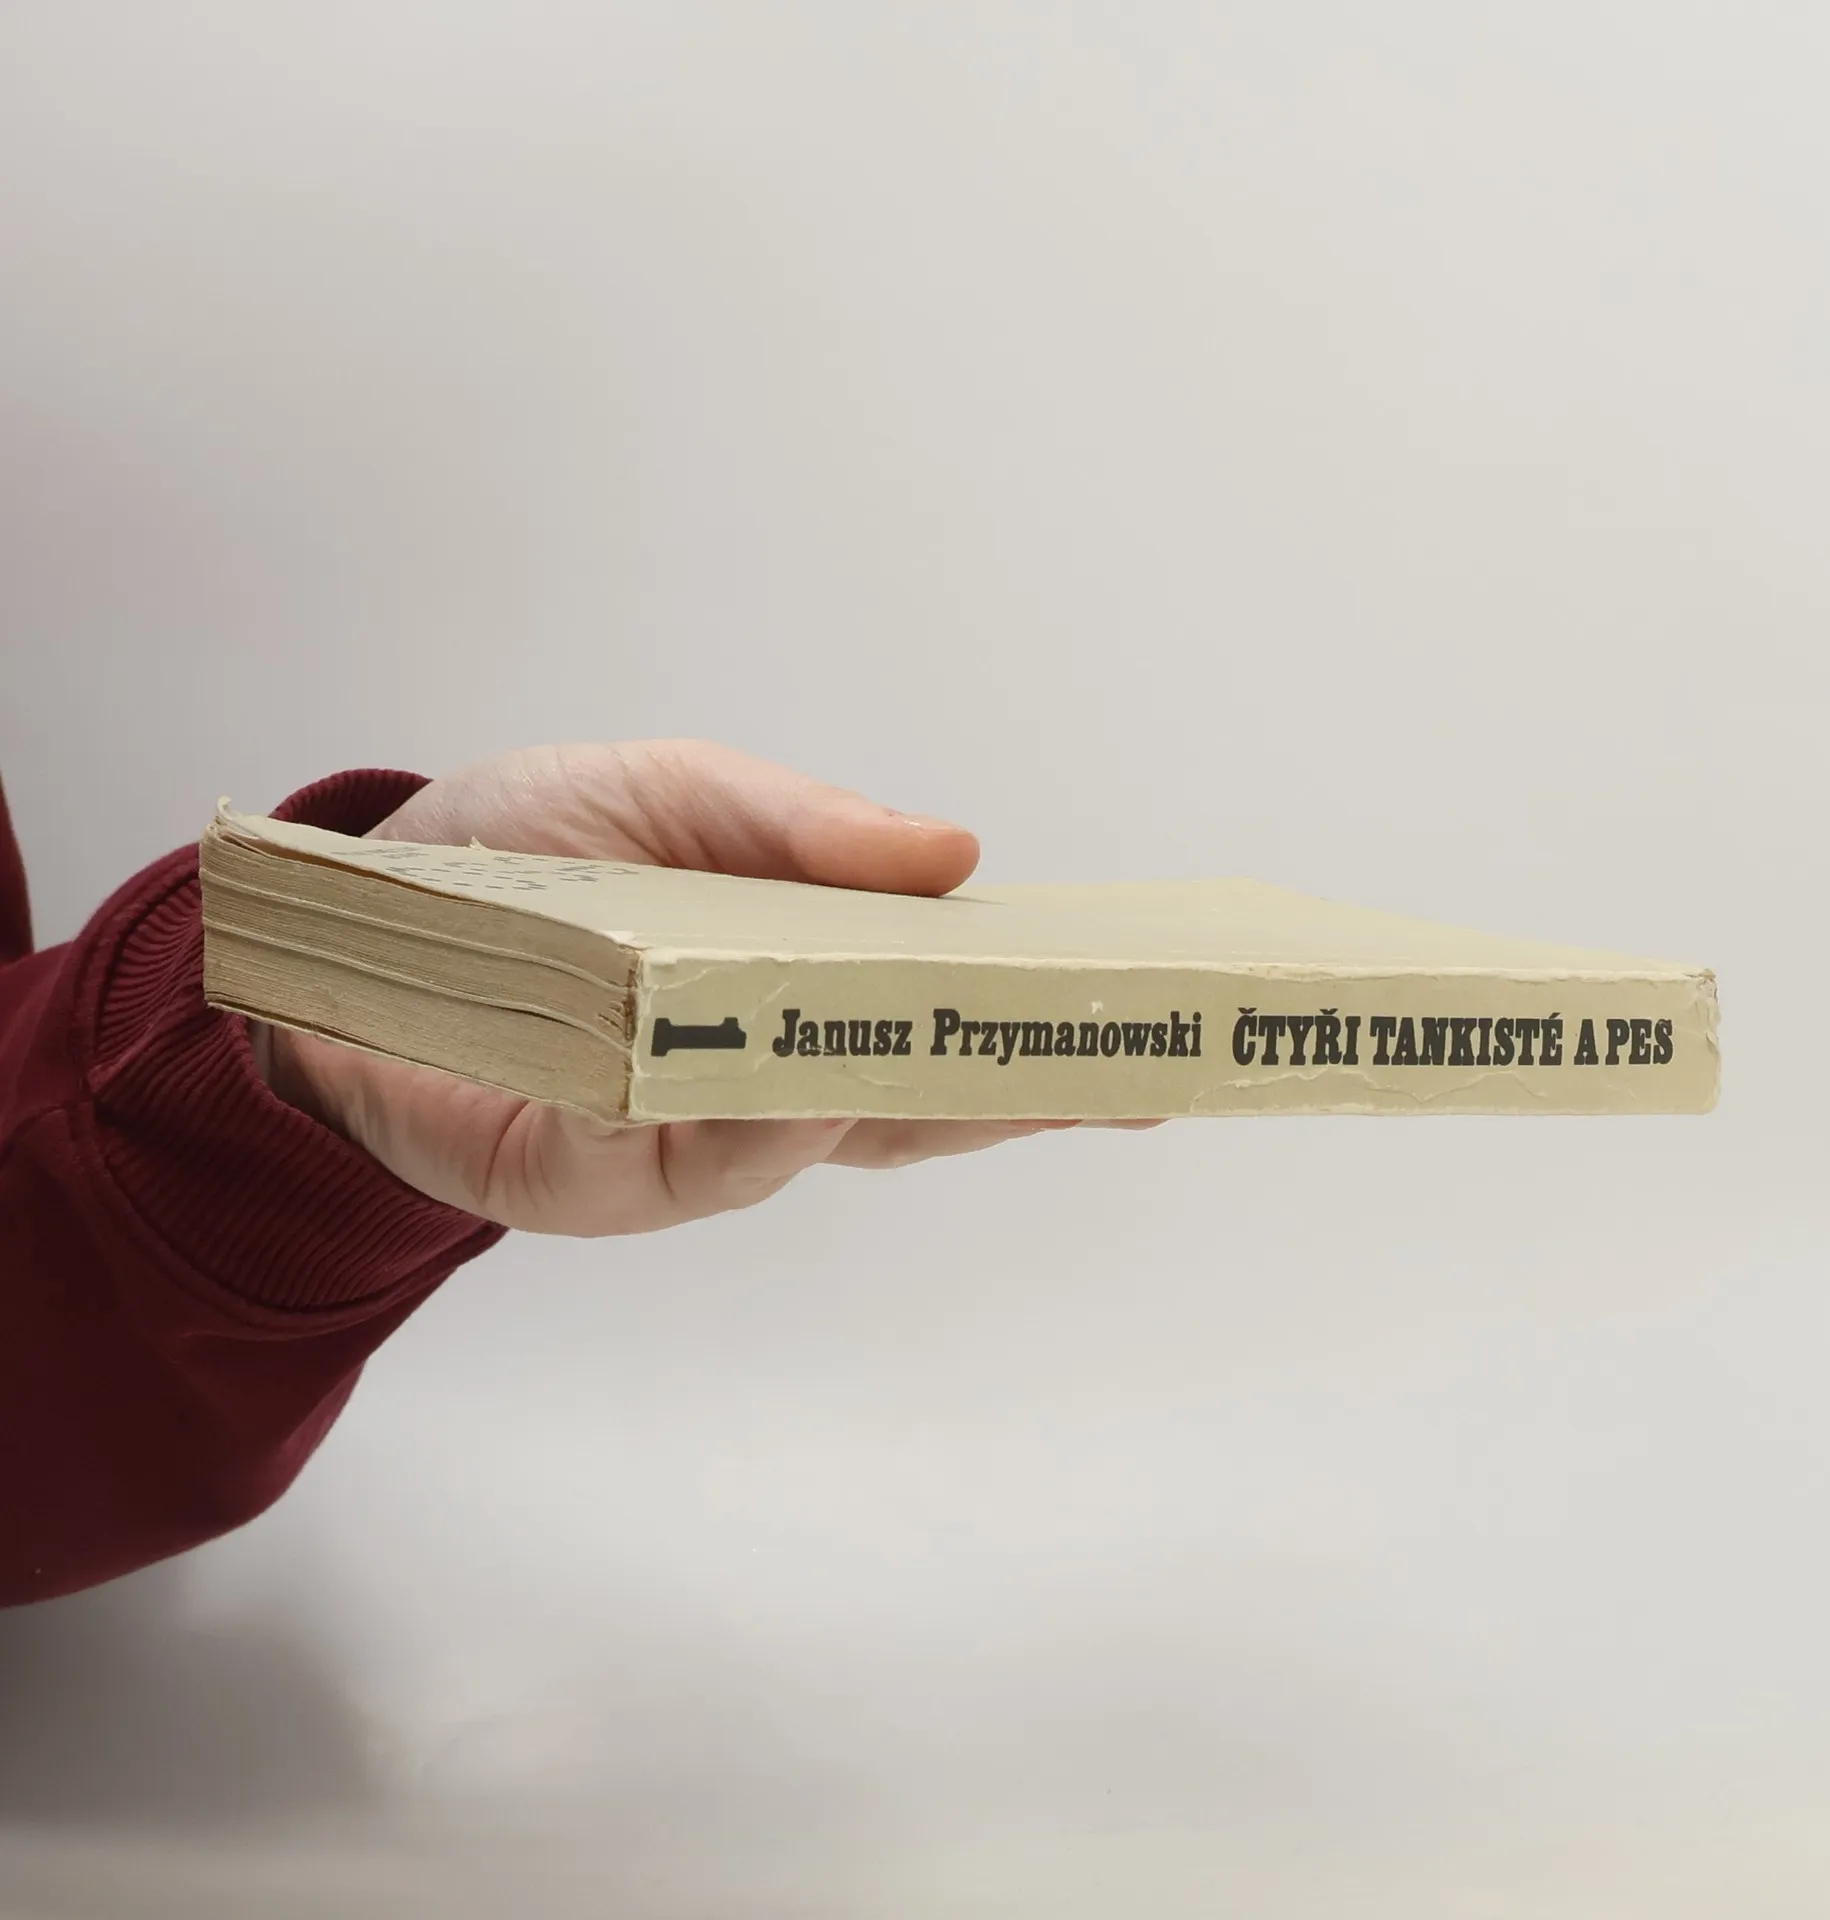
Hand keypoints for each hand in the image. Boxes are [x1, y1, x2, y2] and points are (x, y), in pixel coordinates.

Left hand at [253, 740, 1147, 1234]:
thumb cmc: (526, 853)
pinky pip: (699, 1158)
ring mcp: (683, 1141)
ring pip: (825, 1139)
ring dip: (919, 1103)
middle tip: (1144, 1074)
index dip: (1043, 1024)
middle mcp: (758, 1082)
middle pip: (918, 1105)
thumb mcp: (676, 793)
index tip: (1150, 1019)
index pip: (941, 1020)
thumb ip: (800, 825)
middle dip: (1030, 1091)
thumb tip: (951, 853)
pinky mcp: (593, 1179)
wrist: (347, 915)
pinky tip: (816, 1087)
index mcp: (794, 986)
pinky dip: (767, 1123)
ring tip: (1010, 1065)